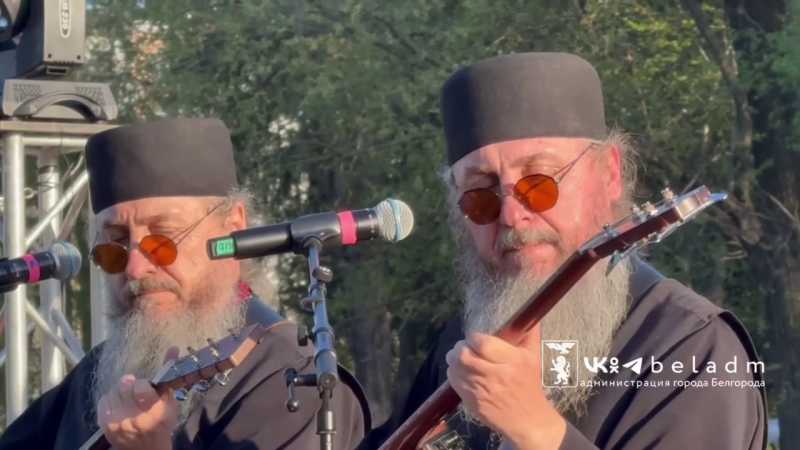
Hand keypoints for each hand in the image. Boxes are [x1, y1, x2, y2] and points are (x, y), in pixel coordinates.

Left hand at [96, 348, 179, 449]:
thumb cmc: (162, 424)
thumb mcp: (171, 401)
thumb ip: (169, 374)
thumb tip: (172, 347)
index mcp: (154, 413)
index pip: (141, 387)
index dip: (142, 384)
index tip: (146, 388)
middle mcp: (133, 419)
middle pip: (124, 386)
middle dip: (131, 385)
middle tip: (136, 392)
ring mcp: (117, 423)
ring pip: (112, 392)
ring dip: (120, 392)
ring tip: (127, 400)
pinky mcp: (104, 426)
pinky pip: (103, 400)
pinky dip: (111, 400)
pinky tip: (119, 406)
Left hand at [445, 326, 565, 449]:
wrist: (527, 420)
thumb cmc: (529, 385)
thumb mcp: (533, 358)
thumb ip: (529, 334)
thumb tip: (529, 315)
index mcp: (512, 361)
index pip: (484, 343)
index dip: (474, 338)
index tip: (475, 338)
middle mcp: (495, 376)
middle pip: (464, 355)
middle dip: (460, 347)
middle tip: (463, 347)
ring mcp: (482, 391)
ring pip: (455, 368)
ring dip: (454, 360)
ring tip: (459, 357)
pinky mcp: (472, 403)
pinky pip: (454, 383)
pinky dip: (454, 373)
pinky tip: (461, 372)